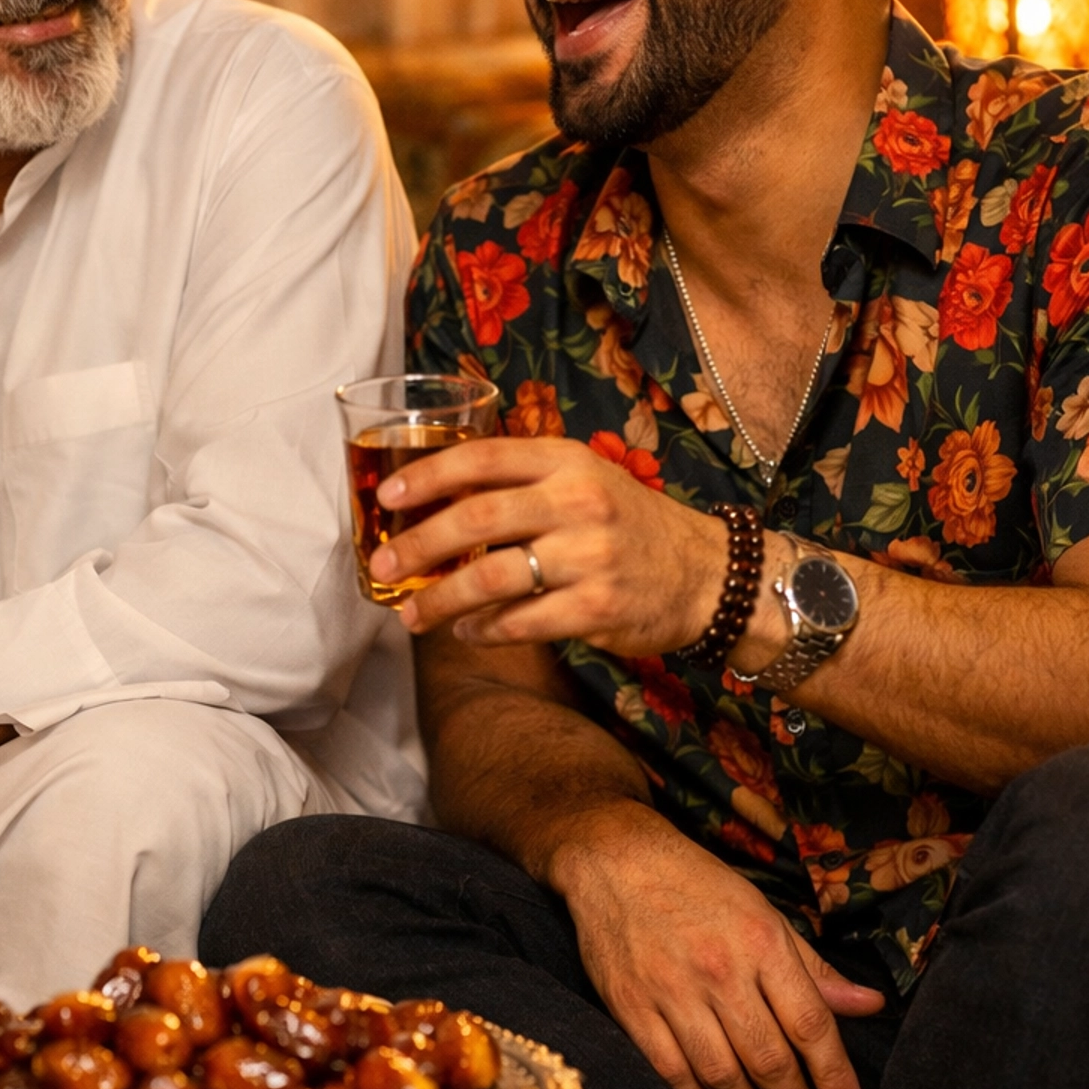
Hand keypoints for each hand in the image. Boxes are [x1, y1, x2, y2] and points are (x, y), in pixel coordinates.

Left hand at [371, 435, 727, 654]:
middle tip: (381, 564)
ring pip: (493, 578)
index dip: (428, 474)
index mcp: (566, 461)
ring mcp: (591, 556)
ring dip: (442, 599)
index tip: (388, 497)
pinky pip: (523, 622)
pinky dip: (485, 630)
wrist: (707, 574)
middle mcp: (578, 501)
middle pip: (477, 518)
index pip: (483, 458)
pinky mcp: (599, 607)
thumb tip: (436, 502)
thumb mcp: (584, 480)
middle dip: (418, 545)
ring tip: (412, 615)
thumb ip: (522, 482)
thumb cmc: (628, 524)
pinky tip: (466, 631)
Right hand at [552, 800, 885, 1088]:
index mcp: (761, 941)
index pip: (810, 1023)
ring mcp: (671, 990)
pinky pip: (673, 1071)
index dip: (833, 1075)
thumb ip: (813, 967)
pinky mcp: (631, 1007)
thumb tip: (868, 1005)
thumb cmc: (696, 883)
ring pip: (722, 1074)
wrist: (614, 859)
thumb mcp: (763, 911)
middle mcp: (720, 969)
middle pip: (769, 1059)